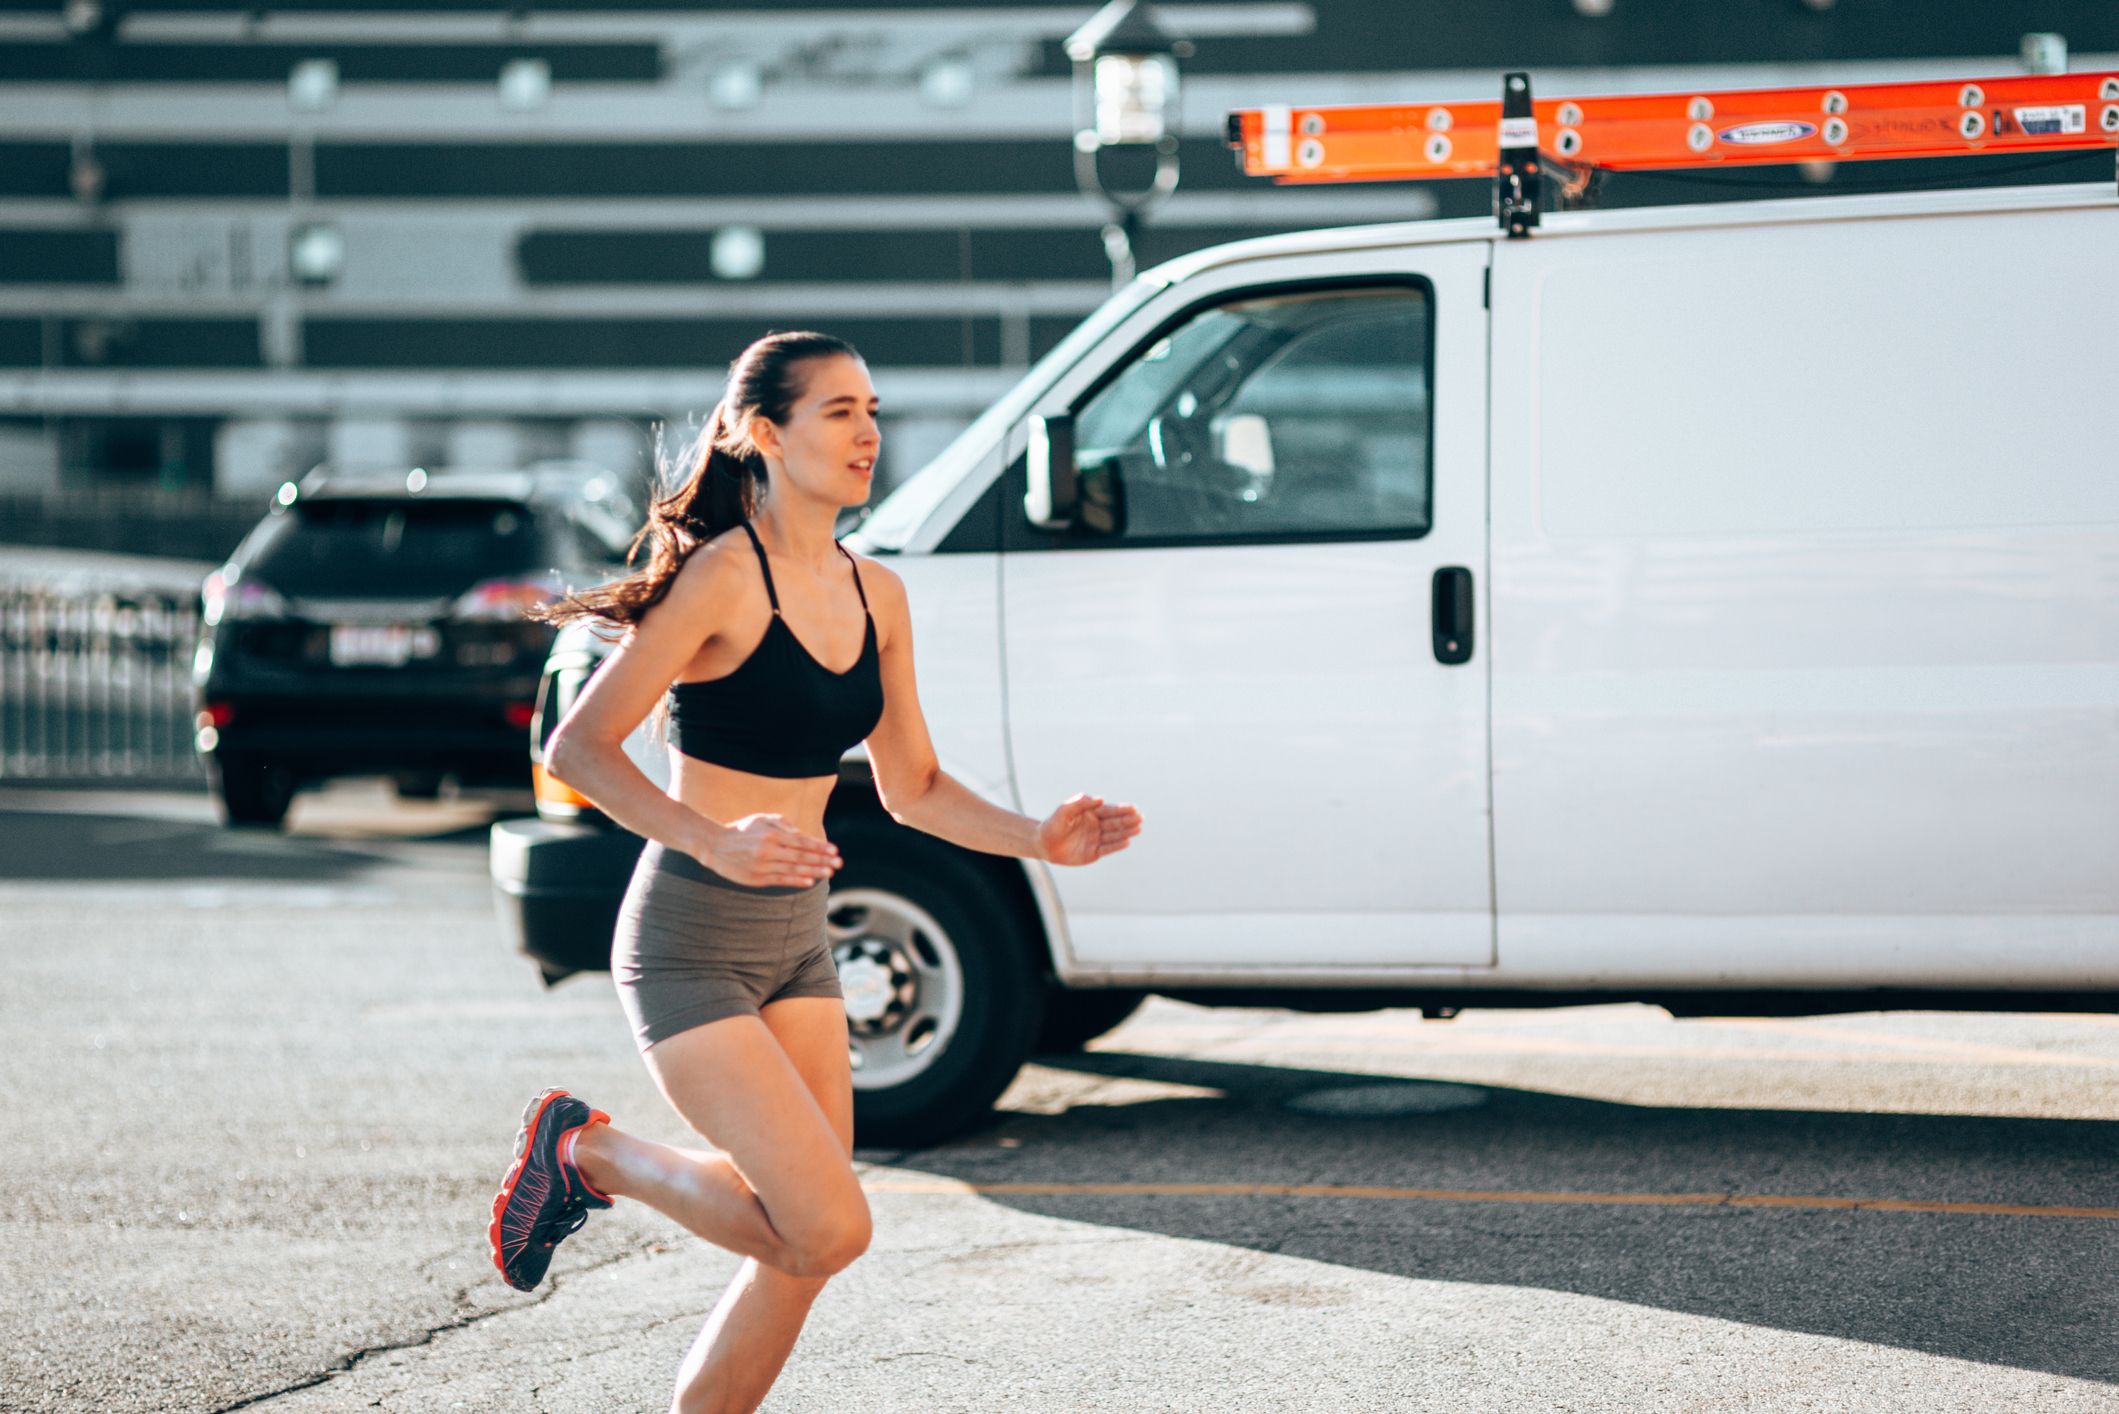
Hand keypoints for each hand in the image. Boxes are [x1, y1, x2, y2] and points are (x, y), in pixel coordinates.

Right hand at [702, 813, 840, 887]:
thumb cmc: (741, 830)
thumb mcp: (760, 819)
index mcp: (771, 834)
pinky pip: (780, 880)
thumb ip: (782, 823)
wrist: (714, 845)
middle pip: (801, 857)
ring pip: (793, 870)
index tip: (834, 851)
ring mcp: (762, 866)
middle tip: (838, 864)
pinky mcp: (756, 878)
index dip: (819, 847)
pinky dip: (796, 881)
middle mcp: (768, 850)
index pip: (801, 842)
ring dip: (813, 872)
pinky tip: (809, 882)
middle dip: (822, 860)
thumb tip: (801, 834)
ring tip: (828, 873)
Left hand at [1038, 794, 1142, 866]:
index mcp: (1091, 813)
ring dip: (1126, 832)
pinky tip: (1127, 842)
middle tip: (1140, 818)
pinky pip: (1107, 849)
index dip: (1122, 810)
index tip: (1133, 808)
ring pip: (1114, 835)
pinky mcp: (1093, 852)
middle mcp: (1096, 826)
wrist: (1043, 844)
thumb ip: (1080, 802)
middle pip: (1114, 823)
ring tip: (1138, 829)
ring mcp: (1096, 839)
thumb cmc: (1053, 824)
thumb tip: (1101, 799)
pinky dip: (1117, 845)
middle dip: (1127, 820)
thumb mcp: (1064, 810)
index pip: (1109, 811)